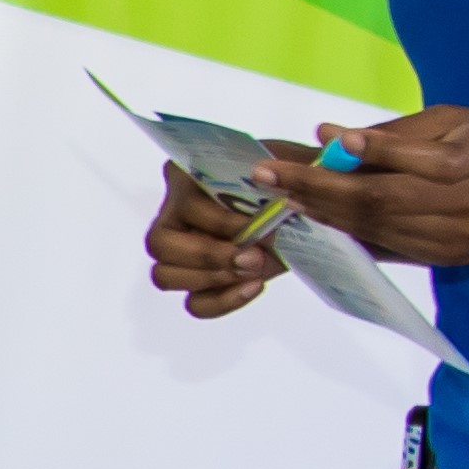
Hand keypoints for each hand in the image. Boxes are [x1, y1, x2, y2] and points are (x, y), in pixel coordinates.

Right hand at [145, 164, 287, 319]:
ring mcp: (181, 252)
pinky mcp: (199, 282)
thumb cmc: (290, 181)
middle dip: (208, 255)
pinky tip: (254, 286)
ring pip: (164, 275)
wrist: (308, 209)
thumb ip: (280, 167)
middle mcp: (174, 214)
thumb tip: (263, 174)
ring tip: (253, 271)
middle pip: (160, 243)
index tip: (260, 226)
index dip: (220, 222)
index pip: (185, 205)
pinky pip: (195, 303)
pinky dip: (224, 301)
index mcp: (187, 178)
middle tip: (253, 257)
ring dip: (211, 278)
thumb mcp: (288, 165)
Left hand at [251, 105, 468, 269]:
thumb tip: (332, 136)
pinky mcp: (443, 260)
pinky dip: (344, 232)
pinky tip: (311, 218)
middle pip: (381, 203)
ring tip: (280, 195)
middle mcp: (467, 211)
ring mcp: (454, 243)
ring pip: (376, 229)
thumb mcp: (467, 122)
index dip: (357, 153)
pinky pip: (384, 247)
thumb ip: (401, 134)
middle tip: (269, 176)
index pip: (407, 163)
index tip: (313, 142)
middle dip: (318, 189)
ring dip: (321, 213)